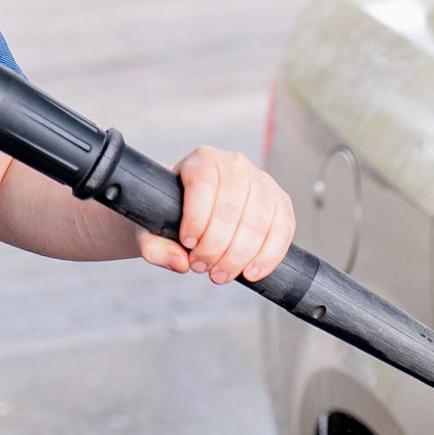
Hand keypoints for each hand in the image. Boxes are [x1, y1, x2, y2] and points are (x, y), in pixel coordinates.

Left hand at [139, 146, 296, 285]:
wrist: (197, 214)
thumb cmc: (171, 219)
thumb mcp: (150, 231)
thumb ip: (154, 248)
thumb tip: (180, 263)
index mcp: (203, 160)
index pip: (204, 185)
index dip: (197, 218)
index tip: (188, 244)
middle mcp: (236, 165)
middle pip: (232, 208)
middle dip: (216, 246)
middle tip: (201, 268)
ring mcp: (263, 182)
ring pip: (258, 222)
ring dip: (239, 256)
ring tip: (221, 274)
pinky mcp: (282, 203)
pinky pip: (282, 231)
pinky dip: (268, 257)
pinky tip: (250, 273)